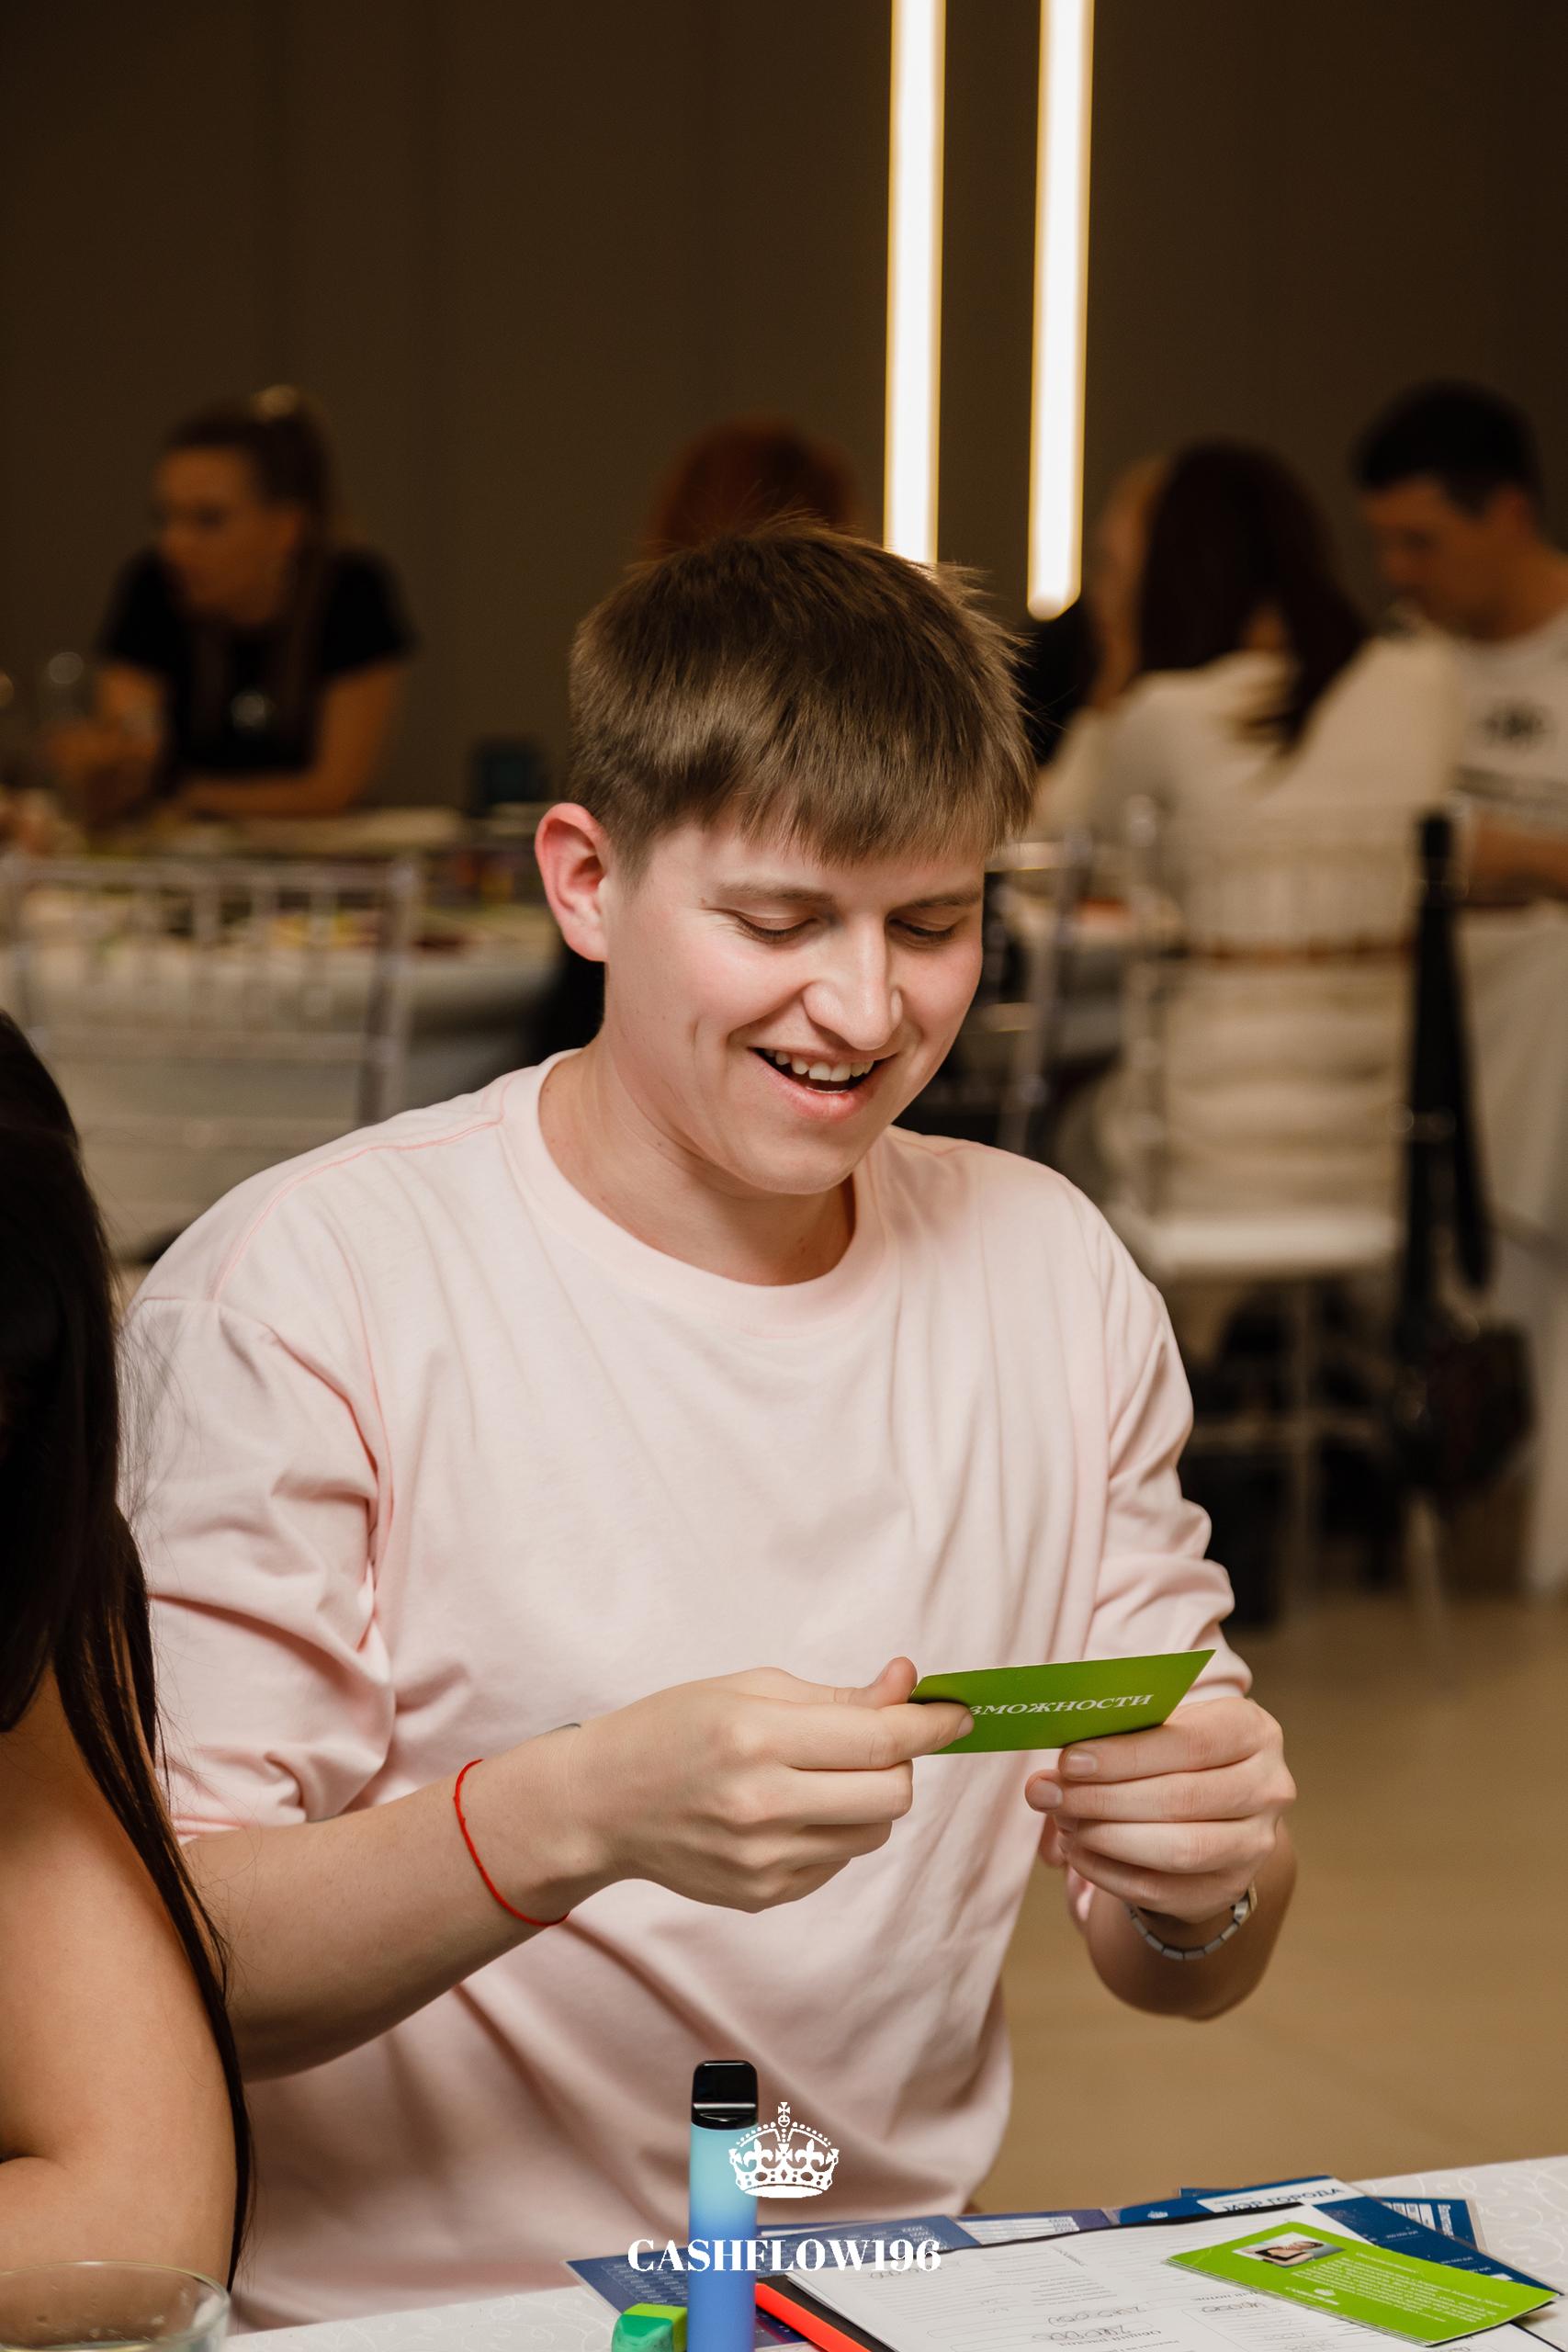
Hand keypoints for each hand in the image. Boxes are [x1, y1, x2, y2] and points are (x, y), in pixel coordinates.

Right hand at [556, 1657, 970, 1913]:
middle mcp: (763, 1805)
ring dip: (870, 1800)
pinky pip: (838, 1860)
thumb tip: (909, 1686)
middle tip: (872, 1741)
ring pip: (873, 1834)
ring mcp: (764, 1860)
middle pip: (892, 1795)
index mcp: (758, 1738)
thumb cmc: (674, 1728)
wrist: (602, 1802)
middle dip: (900, 1762)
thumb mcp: (749, 1688)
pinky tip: (792, 1808)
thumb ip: (837, 1696)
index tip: (959, 1713)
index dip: (931, 1725)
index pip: (879, 1739)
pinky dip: (836, 1830)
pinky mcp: (764, 1894)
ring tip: (822, 1774)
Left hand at [1025, 1697, 1293, 1928]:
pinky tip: (1078, 1853)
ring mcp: (1254, 1846)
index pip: (1190, 1743)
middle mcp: (1268, 1789)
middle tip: (1050, 1795)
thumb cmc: (1171, 1752)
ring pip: (1178, 1850)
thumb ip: (1112, 1740)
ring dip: (1108, 1838)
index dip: (1126, 1755)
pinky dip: (1110, 1873)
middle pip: (1182, 1799)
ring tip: (1063, 1823)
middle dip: (1105, 1799)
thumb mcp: (1156, 1727)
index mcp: (1252, 1731)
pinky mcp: (1227, 1889)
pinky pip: (1163, 1890)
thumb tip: (1050, 1775)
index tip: (1069, 1762)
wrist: (1211, 1807)